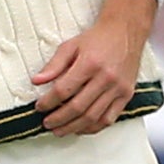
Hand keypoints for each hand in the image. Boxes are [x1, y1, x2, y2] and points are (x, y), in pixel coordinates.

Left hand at [33, 0, 153, 135]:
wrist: (125, 32)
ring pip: (94, 116)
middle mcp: (105, 78)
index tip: (39, 107)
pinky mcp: (127, 95)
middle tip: (46, 124)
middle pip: (78, 107)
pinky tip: (81, 129)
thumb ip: (54, 65)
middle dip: (59, 119)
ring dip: (74, 127)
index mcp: (89, 63)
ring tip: (60, 131)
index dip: (49, 101)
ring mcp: (118, 89)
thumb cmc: (96, 38)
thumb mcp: (70, 45)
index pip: (64, 89)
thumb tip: (36, 81)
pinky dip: (94, 127)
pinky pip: (110, 118)